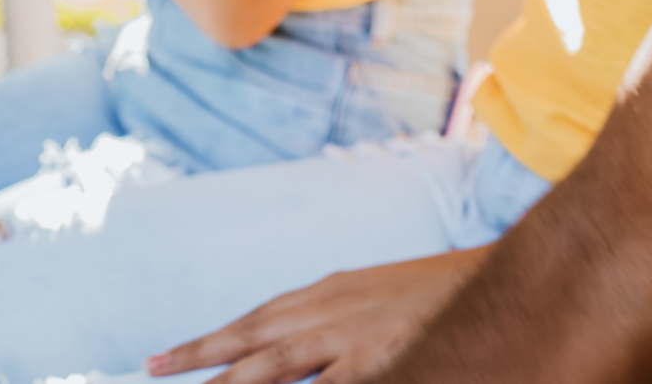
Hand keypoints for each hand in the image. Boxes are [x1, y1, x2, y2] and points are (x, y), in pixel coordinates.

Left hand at [146, 247, 488, 383]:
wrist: (499, 279)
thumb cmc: (437, 292)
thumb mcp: (373, 295)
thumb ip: (330, 315)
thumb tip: (290, 337)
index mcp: (328, 294)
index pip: (256, 320)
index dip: (209, 342)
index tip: (162, 360)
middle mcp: (331, 312)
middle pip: (253, 345)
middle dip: (201, 360)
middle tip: (153, 370)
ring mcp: (354, 340)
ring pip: (276, 371)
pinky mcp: (381, 362)